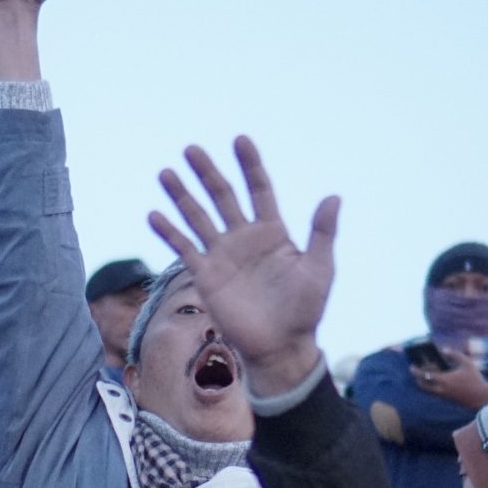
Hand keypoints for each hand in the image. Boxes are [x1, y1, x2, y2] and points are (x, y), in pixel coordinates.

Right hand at [150, 139, 338, 399]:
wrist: (280, 346)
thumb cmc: (305, 309)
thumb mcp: (319, 269)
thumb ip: (322, 233)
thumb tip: (333, 196)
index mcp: (273, 232)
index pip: (259, 189)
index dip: (250, 165)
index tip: (240, 140)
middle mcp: (244, 238)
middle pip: (223, 196)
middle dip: (208, 173)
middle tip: (192, 149)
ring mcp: (223, 256)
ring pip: (198, 218)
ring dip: (182, 196)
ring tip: (165, 173)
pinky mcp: (206, 276)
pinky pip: (184, 249)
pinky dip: (168, 232)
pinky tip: (154, 215)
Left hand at [415, 343, 487, 411]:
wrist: (481, 397)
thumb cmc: (475, 379)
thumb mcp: (467, 363)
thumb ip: (455, 354)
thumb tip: (444, 350)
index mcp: (444, 380)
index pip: (425, 376)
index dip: (416, 371)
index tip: (411, 366)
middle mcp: (441, 389)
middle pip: (422, 386)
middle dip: (417, 379)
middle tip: (416, 371)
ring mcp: (443, 396)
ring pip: (428, 391)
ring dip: (424, 383)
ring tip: (426, 374)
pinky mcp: (447, 399)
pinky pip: (434, 393)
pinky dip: (431, 387)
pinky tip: (436, 380)